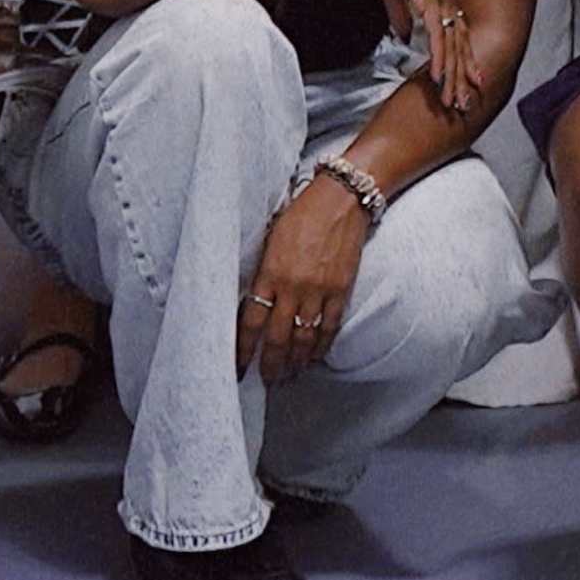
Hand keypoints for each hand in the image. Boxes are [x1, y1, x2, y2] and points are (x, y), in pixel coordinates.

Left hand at [241, 179, 370, 383]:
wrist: (341, 199)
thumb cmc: (301, 214)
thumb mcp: (270, 240)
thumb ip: (262, 271)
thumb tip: (254, 300)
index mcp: (269, 273)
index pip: (251, 322)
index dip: (243, 350)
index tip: (238, 367)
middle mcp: (293, 287)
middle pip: (278, 338)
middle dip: (270, 365)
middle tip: (266, 380)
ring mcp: (319, 290)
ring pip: (304, 338)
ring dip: (295, 362)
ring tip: (289, 375)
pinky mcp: (341, 289)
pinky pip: (329, 327)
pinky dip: (320, 346)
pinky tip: (313, 357)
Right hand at [352, 0, 478, 112]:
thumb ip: (401, 16)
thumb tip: (403, 37)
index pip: (458, 36)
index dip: (464, 61)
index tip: (469, 83)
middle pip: (460, 45)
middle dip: (463, 77)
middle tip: (466, 103)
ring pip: (451, 45)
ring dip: (451, 75)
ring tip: (453, 100)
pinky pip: (436, 35)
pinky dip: (438, 57)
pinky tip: (438, 76)